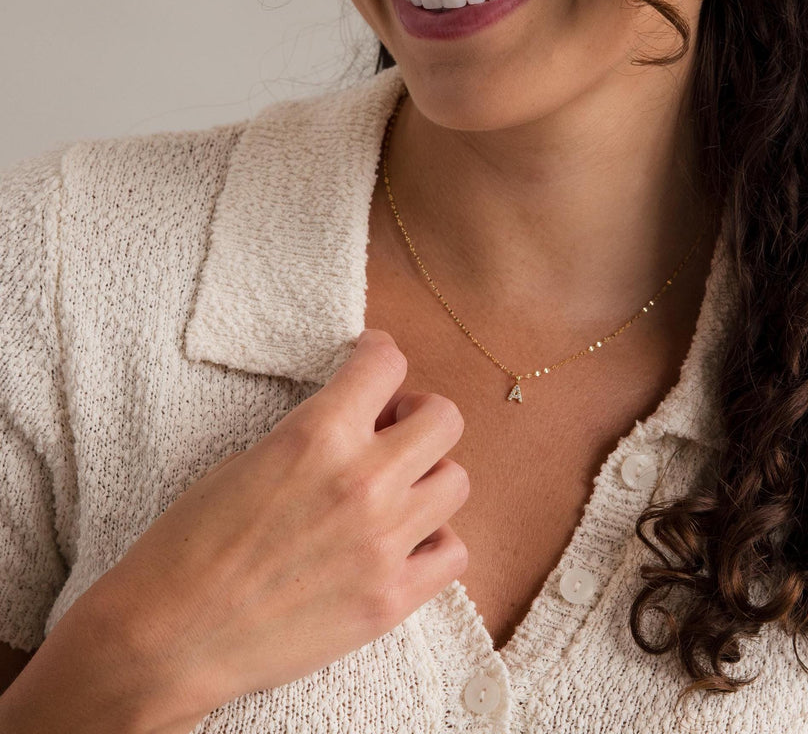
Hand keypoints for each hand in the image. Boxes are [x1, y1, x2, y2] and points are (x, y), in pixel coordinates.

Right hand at [82, 328, 469, 724]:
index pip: (386, 363)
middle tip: (393, 429)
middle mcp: (362, 481)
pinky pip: (454, 552)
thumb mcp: (249, 459)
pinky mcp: (390, 599)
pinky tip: (404, 543)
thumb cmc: (189, 545)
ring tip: (398, 490)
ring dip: (429, 477)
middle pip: (444, 418)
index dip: (380, 354)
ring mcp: (382, 542)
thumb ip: (317, 436)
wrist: (165, 639)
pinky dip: (435, 541)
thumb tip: (364, 423)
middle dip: (420, 414)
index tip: (374, 361)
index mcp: (317, 435)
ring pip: (457, 481)